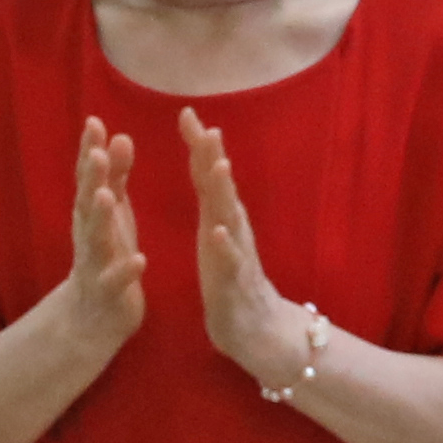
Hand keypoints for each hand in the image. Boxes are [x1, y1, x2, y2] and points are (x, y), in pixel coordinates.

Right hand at [47, 123, 147, 354]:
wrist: (92, 317)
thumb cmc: (107, 256)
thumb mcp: (112, 214)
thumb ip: (116, 177)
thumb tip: (119, 135)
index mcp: (93, 214)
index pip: (90, 177)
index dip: (90, 150)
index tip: (94, 122)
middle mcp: (89, 235)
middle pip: (87, 202)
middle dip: (91, 178)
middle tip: (95, 152)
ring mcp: (96, 264)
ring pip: (95, 239)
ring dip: (100, 218)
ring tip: (106, 196)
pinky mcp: (109, 294)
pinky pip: (117, 282)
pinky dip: (126, 271)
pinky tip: (139, 259)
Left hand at [183, 114, 309, 396]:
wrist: (257, 331)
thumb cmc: (231, 279)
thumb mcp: (217, 230)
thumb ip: (212, 196)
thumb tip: (206, 156)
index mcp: (221, 217)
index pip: (208, 174)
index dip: (199, 144)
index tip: (186, 112)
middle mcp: (232, 229)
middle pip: (222, 188)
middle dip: (213, 157)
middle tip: (207, 127)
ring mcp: (236, 256)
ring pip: (230, 219)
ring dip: (223, 193)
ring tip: (217, 167)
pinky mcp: (234, 285)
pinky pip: (230, 264)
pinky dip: (224, 247)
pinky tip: (218, 232)